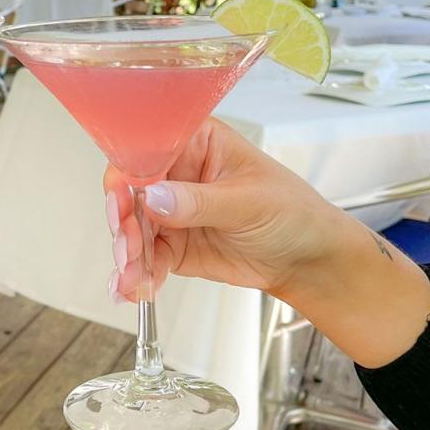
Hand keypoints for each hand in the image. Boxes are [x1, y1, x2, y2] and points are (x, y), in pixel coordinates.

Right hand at [104, 117, 353, 301]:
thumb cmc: (292, 213)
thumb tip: (154, 197)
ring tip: (132, 276)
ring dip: (127, 254)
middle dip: (124, 222)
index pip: (148, 147)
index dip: (129, 171)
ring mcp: (171, 211)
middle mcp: (177, 173)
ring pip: (133, 228)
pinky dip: (137, 274)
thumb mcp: (248, 202)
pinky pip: (146, 258)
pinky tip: (134, 288)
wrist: (307, 260)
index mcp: (196, 142)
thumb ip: (199, 201)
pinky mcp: (173, 245)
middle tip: (128, 248)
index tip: (122, 199)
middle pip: (131, 191)